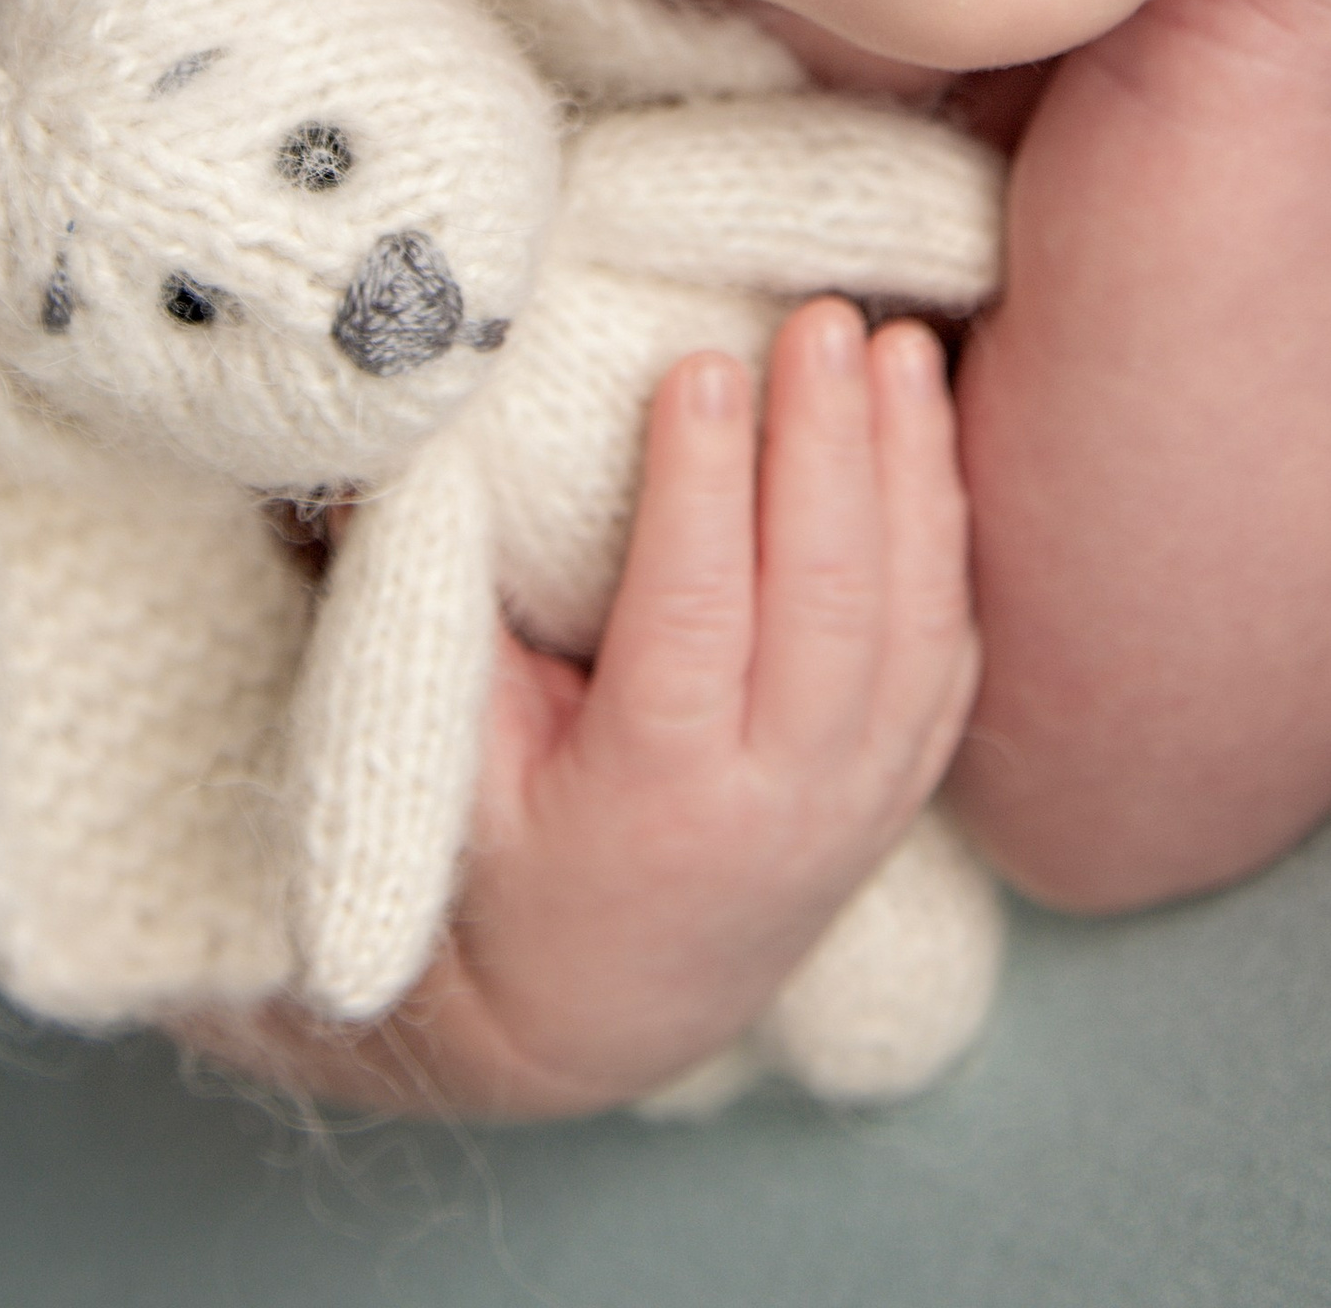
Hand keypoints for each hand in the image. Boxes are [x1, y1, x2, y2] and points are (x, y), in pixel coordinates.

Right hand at [182, 300, 978, 1118]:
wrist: (597, 1013)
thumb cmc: (491, 866)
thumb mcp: (437, 758)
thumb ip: (430, 602)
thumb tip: (381, 431)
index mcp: (654, 802)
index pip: (691, 618)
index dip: (701, 487)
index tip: (699, 365)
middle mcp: (780, 809)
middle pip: (827, 601)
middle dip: (831, 444)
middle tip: (824, 318)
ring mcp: (857, 803)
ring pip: (913, 618)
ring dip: (911, 467)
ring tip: (902, 341)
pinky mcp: (897, 786)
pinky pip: (949, 649)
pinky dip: (946, 530)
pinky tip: (932, 428)